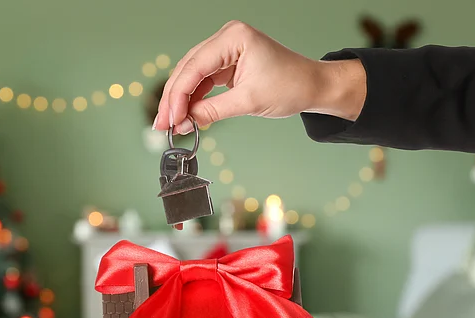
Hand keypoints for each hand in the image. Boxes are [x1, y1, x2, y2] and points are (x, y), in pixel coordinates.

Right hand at [152, 20, 365, 133]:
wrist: (312, 86)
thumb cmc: (290, 86)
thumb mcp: (248, 102)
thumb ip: (212, 111)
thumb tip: (184, 122)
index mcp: (234, 37)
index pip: (195, 66)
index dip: (178, 95)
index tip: (169, 118)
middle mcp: (227, 38)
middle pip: (188, 68)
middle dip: (174, 98)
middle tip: (162, 123)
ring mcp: (226, 49)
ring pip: (192, 75)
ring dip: (180, 100)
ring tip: (169, 123)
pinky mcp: (227, 62)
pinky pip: (203, 80)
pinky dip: (193, 98)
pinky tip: (184, 115)